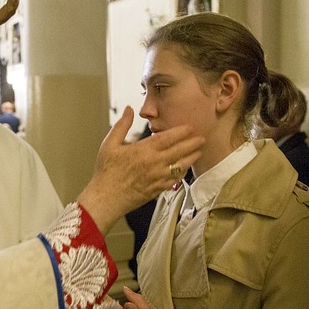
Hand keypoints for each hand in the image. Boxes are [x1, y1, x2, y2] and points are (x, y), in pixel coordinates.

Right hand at [77, 107, 202, 233]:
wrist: (106, 199)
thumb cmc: (106, 172)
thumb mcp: (109, 144)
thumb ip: (122, 125)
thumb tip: (130, 109)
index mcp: (144, 150)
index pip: (168, 137)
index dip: (182, 131)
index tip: (190, 127)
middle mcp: (154, 163)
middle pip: (180, 151)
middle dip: (192, 143)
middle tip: (202, 138)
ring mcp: (158, 177)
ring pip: (181, 166)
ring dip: (191, 157)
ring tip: (199, 151)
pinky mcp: (158, 189)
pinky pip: (175, 179)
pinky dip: (182, 172)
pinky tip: (185, 168)